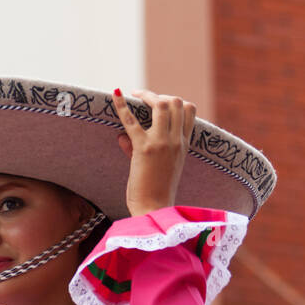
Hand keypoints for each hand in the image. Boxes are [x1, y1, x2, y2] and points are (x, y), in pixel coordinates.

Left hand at [111, 88, 194, 216]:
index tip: (160, 104)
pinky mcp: (143, 149)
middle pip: (177, 102)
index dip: (175, 101)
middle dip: (160, 95)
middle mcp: (176, 141)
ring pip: (162, 104)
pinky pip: (131, 120)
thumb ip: (140, 149)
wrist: (155, 210)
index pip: (189, 110)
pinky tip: (115, 93)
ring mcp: (161, 143)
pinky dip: (122, 105)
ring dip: (147, 96)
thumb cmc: (156, 194)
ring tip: (134, 95)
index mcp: (184, 145)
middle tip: (144, 99)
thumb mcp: (158, 168)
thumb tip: (121, 137)